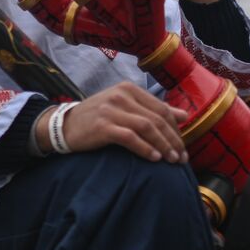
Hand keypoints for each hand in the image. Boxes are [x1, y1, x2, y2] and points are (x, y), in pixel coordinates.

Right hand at [35, 83, 187, 162]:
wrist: (64, 126)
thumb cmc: (97, 118)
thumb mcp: (125, 108)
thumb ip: (152, 110)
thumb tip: (184, 115)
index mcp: (129, 89)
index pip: (161, 109)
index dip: (176, 129)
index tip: (183, 147)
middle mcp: (121, 95)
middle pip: (157, 119)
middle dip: (172, 140)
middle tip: (181, 158)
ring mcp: (111, 109)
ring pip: (147, 127)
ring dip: (162, 145)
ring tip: (171, 160)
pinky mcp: (102, 125)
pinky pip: (130, 137)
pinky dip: (145, 148)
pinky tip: (154, 158)